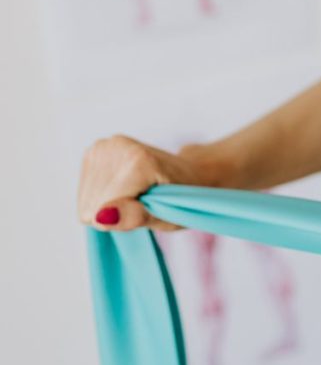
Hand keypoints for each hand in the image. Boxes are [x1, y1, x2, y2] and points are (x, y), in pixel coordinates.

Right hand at [78, 135, 213, 231]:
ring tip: (136, 194)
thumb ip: (135, 217)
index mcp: (138, 161)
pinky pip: (86, 191)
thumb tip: (101, 217)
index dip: (124, 219)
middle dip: (116, 212)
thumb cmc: (183, 200)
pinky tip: (125, 188)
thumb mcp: (168, 216)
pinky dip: (104, 196)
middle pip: (92, 205)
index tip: (148, 208)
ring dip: (110, 205)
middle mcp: (116, 147)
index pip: (103, 210)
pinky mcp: (95, 150)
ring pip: (86, 199)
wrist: (190, 173)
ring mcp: (104, 146)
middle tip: (144, 202)